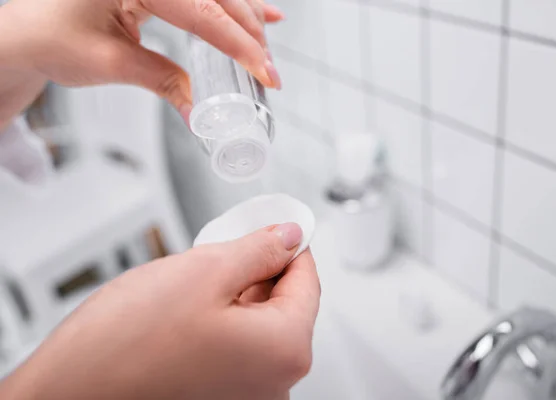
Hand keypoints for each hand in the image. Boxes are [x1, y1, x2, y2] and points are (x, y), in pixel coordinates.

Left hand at [0, 0, 282, 122]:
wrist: (24, 32)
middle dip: (249, 32)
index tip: (265, 71)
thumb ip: (162, 81)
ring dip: (245, 18)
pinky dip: (232, 6)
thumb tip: (200, 111)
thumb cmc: (50, 39)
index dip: (239, 44)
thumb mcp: (110, 63)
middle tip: (269, 70)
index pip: (202, 11)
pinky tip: (261, 14)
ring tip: (267, 49)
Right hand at [1, 223, 319, 399]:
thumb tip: (288, 238)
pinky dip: (225, 321)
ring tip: (200, 278)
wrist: (68, 394)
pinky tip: (192, 307)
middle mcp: (275, 383)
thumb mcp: (205, 272)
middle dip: (261, 269)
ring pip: (259, 325)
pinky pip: (238, 348)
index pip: (308, 281)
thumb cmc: (126, 346)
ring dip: (239, 294)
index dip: (291, 244)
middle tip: (230, 243)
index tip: (278, 223)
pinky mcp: (221, 397)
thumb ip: (260, 250)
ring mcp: (248, 395)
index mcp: (284, 350)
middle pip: (285, 305)